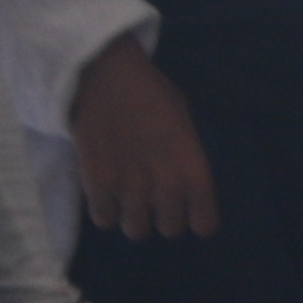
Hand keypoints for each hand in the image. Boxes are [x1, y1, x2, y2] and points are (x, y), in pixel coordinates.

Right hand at [70, 38, 215, 240]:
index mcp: (193, 167)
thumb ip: (185, 158)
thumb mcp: (183, 123)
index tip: (186, 212)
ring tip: (123, 193)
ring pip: (135, 230)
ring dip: (130, 215)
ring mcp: (131, 185)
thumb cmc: (149, 92)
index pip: (204, 223)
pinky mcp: (97, 182)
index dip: (195, 220)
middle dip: (160, 216)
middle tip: (150, 197)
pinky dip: (102, 208)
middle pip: (169, 230)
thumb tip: (183, 186)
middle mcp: (166, 183)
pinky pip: (103, 218)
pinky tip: (103, 188)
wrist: (105, 71)